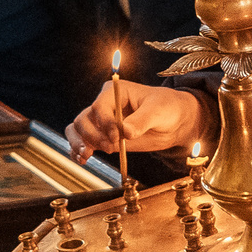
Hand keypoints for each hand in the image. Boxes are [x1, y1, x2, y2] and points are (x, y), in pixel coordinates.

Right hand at [67, 81, 204, 160]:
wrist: (173, 121)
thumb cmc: (167, 107)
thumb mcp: (158, 110)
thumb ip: (141, 121)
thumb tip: (125, 132)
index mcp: (114, 92)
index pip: (99, 107)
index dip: (105, 123)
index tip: (116, 137)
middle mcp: (104, 105)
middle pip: (84, 119)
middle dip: (91, 135)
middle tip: (108, 148)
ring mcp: (102, 122)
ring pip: (77, 129)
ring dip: (78, 143)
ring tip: (86, 156)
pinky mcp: (104, 137)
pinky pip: (83, 141)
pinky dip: (78, 151)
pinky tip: (83, 160)